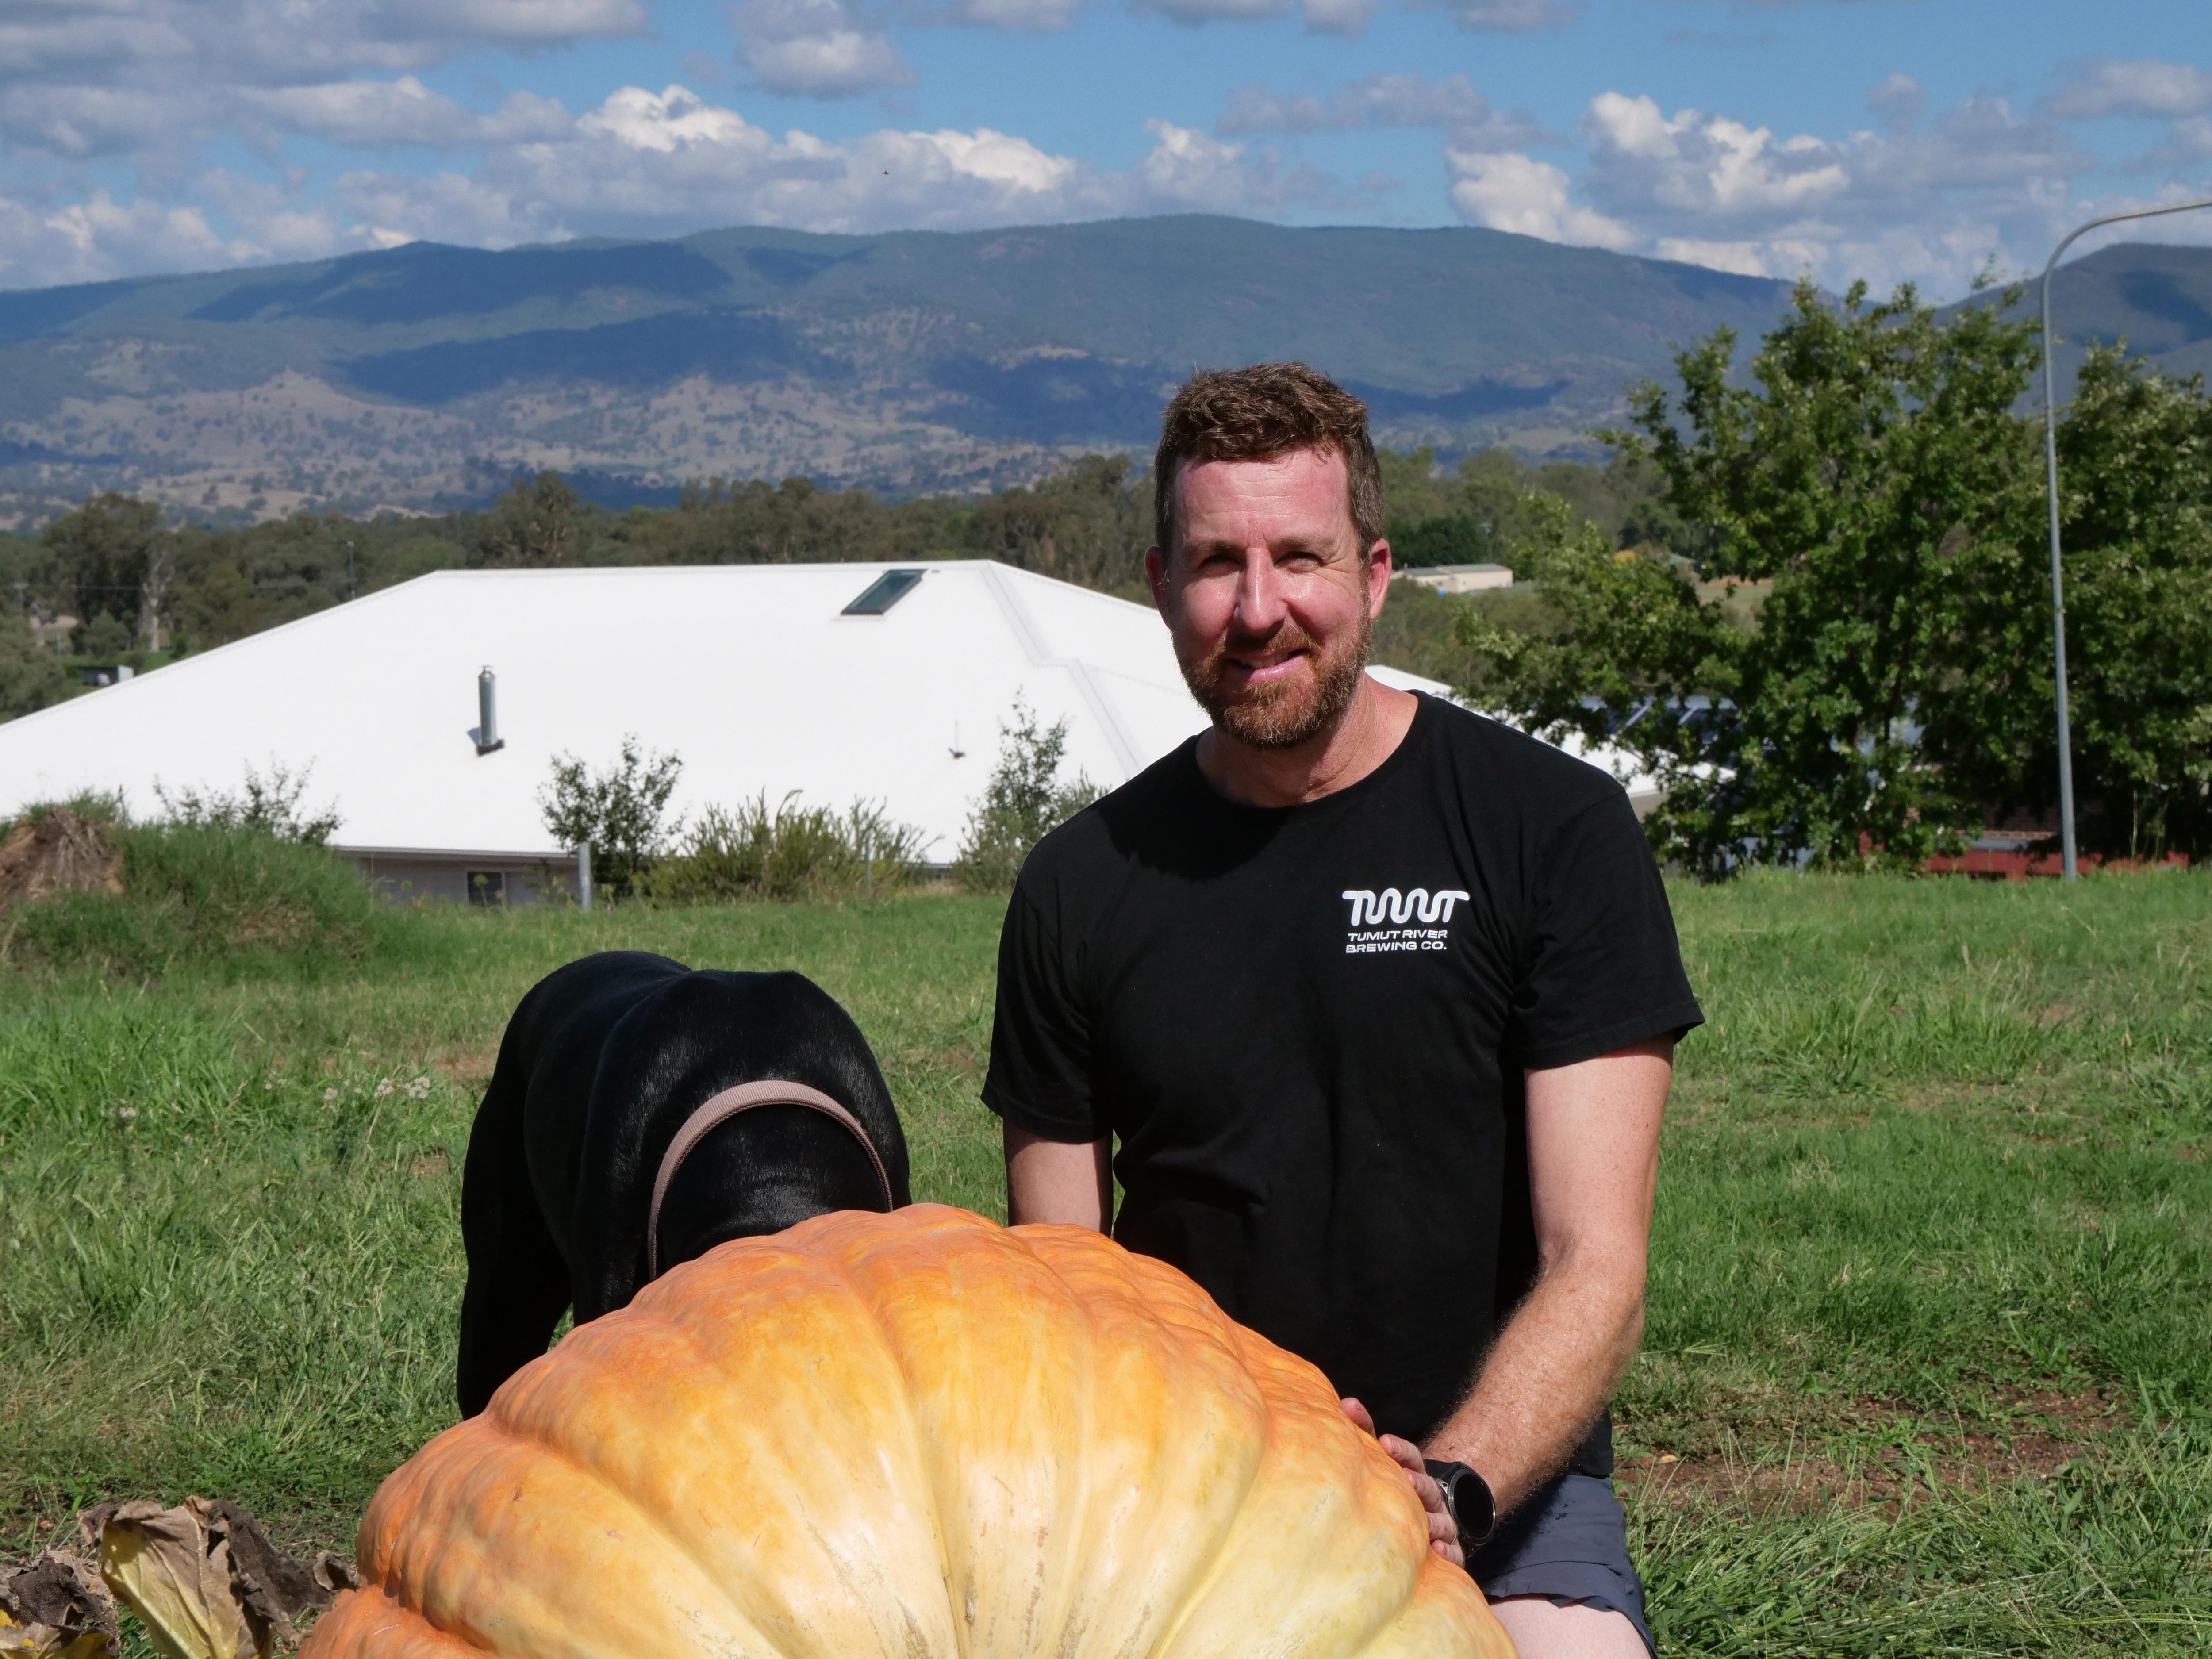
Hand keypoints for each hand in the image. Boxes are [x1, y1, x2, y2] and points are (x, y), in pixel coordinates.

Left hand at [1339, 1397, 1464, 1568]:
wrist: (1431, 1516)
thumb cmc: (1396, 1491)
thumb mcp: (1384, 1465)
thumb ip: (1366, 1435)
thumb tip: (1345, 1404)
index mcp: (1414, 1473)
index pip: (1410, 1457)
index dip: (1400, 1450)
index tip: (1386, 1443)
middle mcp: (1431, 1496)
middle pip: (1427, 1486)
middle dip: (1417, 1481)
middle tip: (1406, 1479)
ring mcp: (1442, 1521)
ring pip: (1442, 1519)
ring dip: (1434, 1520)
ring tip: (1425, 1523)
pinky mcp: (1450, 1549)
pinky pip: (1454, 1552)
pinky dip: (1449, 1552)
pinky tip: (1439, 1551)